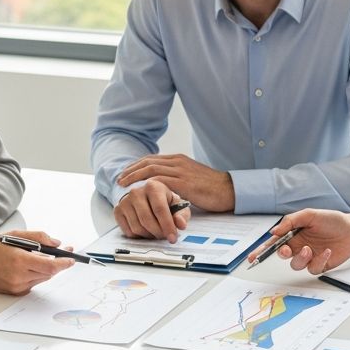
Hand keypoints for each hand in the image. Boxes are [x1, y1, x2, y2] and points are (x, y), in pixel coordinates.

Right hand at [0, 230, 74, 294]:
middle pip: (49, 273)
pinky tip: (27, 266)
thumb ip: (38, 238)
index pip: (50, 266)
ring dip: (46, 268)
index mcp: (20, 261)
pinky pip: (33, 283)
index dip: (64, 263)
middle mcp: (19, 277)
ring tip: (39, 257)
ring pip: (42, 278)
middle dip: (57, 263)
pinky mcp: (15, 292)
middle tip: (63, 253)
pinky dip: (35, 274)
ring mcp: (17, 287)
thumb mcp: (15, 235)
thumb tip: (56, 243)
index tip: (72, 258)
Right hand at [113, 178, 192, 241]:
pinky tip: (145, 230)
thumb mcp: (175, 204)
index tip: (173, 238)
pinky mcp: (117, 210)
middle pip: (147, 220)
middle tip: (164, 236)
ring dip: (149, 235)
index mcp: (153, 186)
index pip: (160, 209)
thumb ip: (181, 214)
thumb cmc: (162, 199)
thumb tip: (180, 224)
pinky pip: (128, 232)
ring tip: (156, 232)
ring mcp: (125, 201)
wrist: (143, 194)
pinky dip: (139, 236)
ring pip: (137, 228)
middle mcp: (136, 191)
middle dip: (158, 233)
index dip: (167, 226)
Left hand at [117, 154, 233, 212]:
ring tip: (124, 184)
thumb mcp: (191, 178)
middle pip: (147, 161)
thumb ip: (178, 178)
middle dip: (131, 169)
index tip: (126, 173)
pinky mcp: (183, 182)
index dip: (136, 165)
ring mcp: (180, 171)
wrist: (229, 190)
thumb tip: (165, 185)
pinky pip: (160, 181)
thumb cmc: (212, 188)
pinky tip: (139, 190)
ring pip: (150, 169)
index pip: (152, 159)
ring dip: (134, 176)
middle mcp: (177, 162)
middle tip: (120, 178)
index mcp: (179, 160)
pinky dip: (146, 184)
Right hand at [252, 209, 349, 273]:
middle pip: (282, 255)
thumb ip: (290, 221)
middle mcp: (298, 247)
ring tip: (309, 249)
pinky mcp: (319, 265)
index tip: (252, 257)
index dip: (261, 251)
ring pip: (296, 264)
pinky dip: (318, 260)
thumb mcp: (309, 215)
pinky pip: (313, 268)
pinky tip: (327, 251)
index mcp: (293, 234)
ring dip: (301, 258)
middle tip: (287, 250)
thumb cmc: (331, 220)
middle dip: (281, 254)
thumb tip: (274, 231)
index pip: (274, 243)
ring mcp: (308, 257)